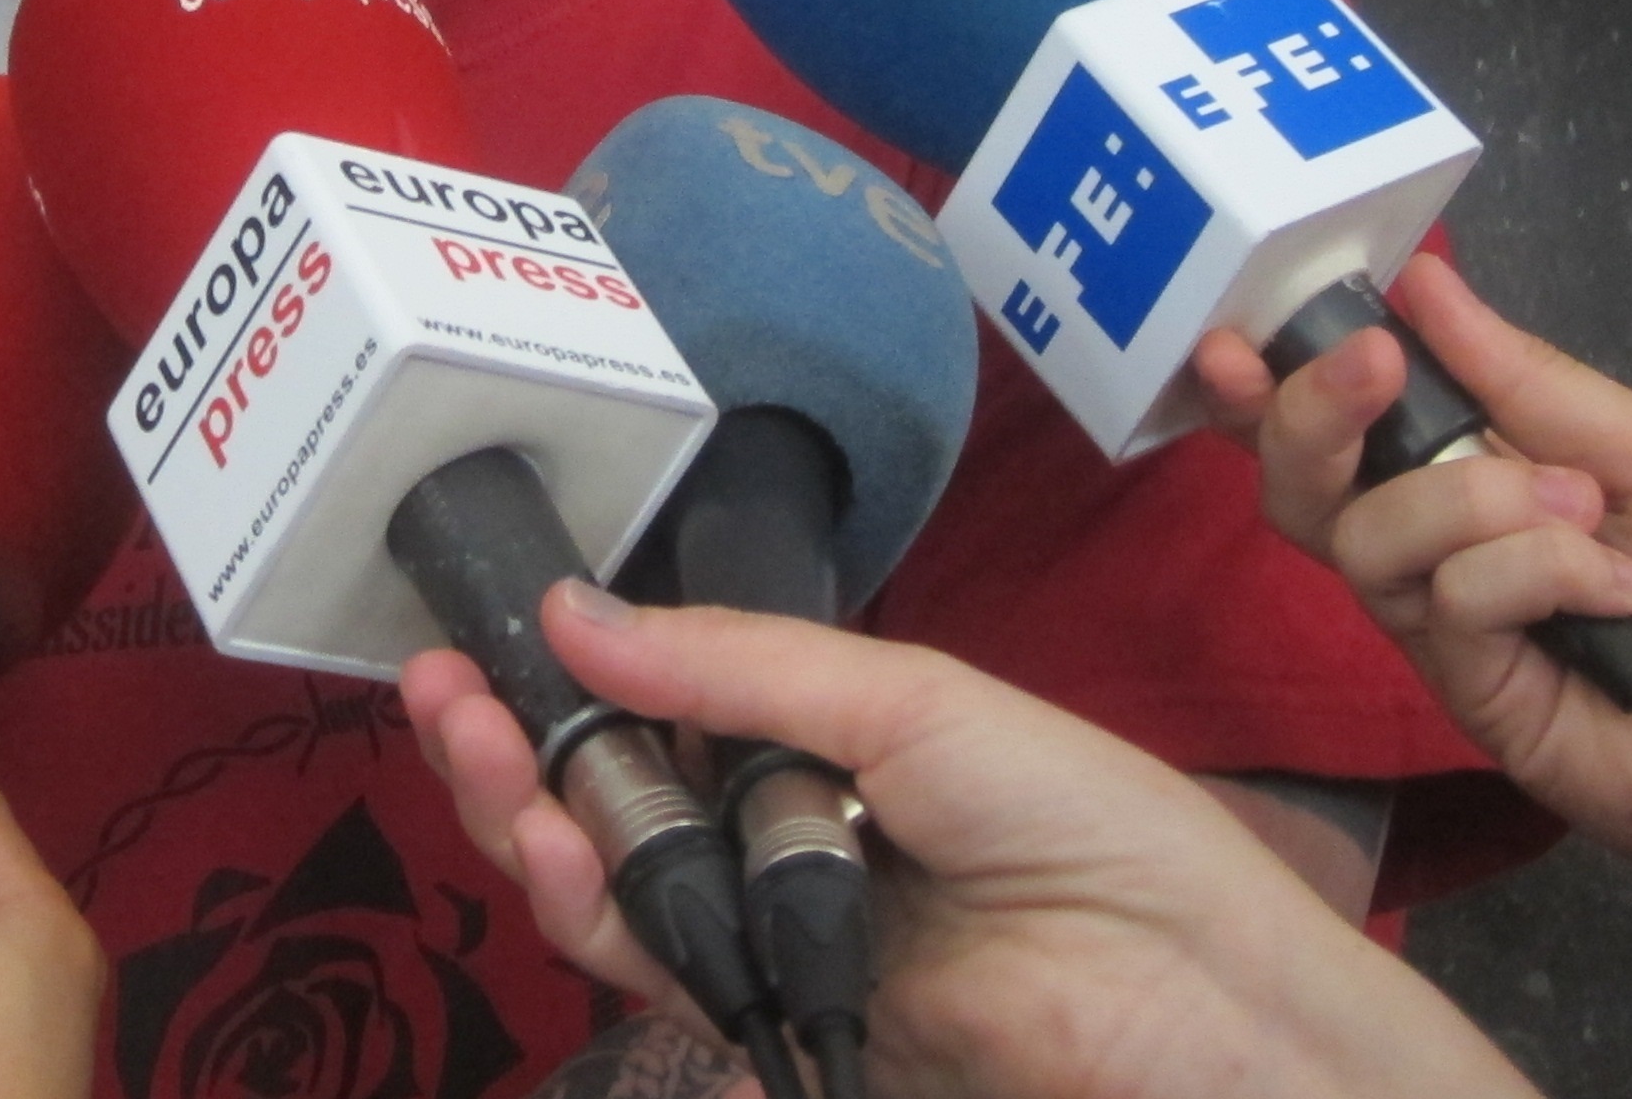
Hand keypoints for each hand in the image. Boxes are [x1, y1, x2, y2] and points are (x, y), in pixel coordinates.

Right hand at [413, 585, 1531, 1098]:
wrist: (1191, 994)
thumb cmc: (1087, 822)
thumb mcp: (910, 701)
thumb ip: (736, 667)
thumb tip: (575, 611)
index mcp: (817, 743)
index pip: (654, 707)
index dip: (560, 676)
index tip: (479, 629)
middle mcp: (776, 838)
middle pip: (604, 802)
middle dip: (510, 750)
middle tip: (440, 688)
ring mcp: (770, 933)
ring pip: (606, 889)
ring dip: (529, 822)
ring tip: (480, 751)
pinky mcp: (773, 1021)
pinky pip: (658, 968)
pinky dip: (595, 910)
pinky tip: (562, 848)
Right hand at [1189, 254, 1631, 908]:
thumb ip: (1529, 378)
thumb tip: (1424, 278)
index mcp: (1483, 466)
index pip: (1346, 421)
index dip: (1278, 382)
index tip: (1240, 335)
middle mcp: (1445, 543)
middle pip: (1305, 483)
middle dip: (1314, 412)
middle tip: (1375, 367)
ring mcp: (1451, 625)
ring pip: (1366, 537)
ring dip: (1475, 500)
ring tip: (1588, 514)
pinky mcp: (1470, 695)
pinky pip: (1446, 602)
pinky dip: (1534, 572)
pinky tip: (1619, 594)